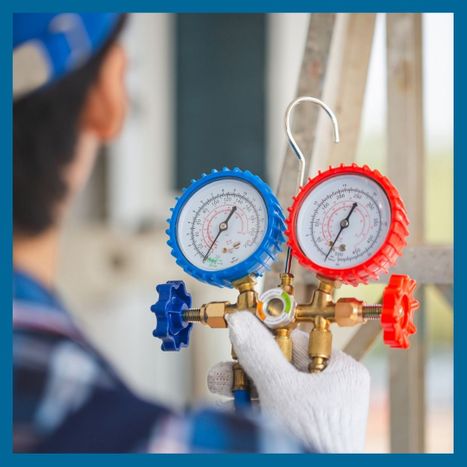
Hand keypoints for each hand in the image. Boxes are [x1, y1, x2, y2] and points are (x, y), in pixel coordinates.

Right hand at [207, 311, 369, 452]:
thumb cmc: (316, 440)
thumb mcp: (282, 389)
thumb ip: (259, 353)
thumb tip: (241, 322)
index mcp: (341, 371)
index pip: (296, 340)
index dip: (266, 337)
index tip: (242, 333)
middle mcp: (331, 388)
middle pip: (281, 364)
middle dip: (247, 366)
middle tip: (226, 365)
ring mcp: (317, 409)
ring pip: (273, 385)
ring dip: (243, 385)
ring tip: (220, 385)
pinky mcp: (302, 426)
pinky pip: (274, 405)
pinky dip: (252, 404)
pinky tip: (232, 405)